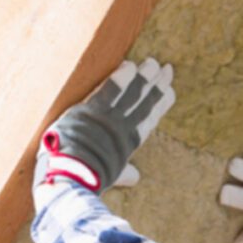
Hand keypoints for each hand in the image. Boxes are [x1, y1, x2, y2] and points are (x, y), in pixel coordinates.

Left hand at [35, 57, 174, 192]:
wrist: (72, 178)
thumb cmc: (89, 179)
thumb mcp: (111, 176)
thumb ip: (123, 174)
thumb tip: (135, 177)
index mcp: (128, 144)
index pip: (149, 120)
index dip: (161, 104)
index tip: (170, 92)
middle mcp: (122, 129)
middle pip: (144, 103)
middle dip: (156, 85)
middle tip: (167, 69)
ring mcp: (108, 119)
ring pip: (130, 94)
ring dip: (143, 78)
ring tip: (153, 63)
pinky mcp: (91, 111)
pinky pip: (108, 91)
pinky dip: (119, 79)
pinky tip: (130, 65)